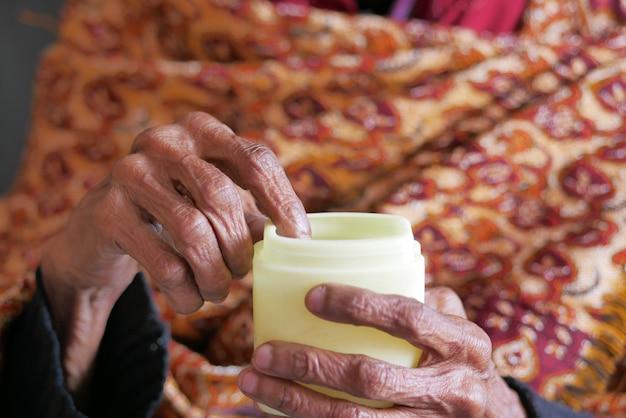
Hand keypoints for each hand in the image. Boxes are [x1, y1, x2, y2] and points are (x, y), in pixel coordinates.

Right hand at [39, 112, 309, 394]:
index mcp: (201, 130)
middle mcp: (164, 142)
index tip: (298, 239)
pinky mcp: (107, 212)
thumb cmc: (174, 213)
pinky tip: (190, 300)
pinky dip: (186, 291)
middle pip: (222, 197)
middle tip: (243, 273)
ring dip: (214, 274)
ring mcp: (130, 172)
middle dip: (240, 246)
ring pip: (192, 231)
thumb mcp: (213, 204)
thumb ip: (251, 213)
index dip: (282, 203)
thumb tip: (295, 236)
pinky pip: (164, 262)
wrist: (101, 229)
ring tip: (218, 291)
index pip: (255, 160)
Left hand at [238, 285, 526, 417]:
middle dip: (309, 364)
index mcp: (463, 342)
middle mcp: (453, 388)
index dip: (357, 305)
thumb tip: (353, 265)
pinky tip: (274, 411)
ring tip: (253, 381)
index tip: (309, 297)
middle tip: (263, 351)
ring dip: (295, 401)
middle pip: (370, 377)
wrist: (495, 417)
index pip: (406, 318)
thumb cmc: (459, 355)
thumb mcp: (453, 321)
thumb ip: (416, 295)